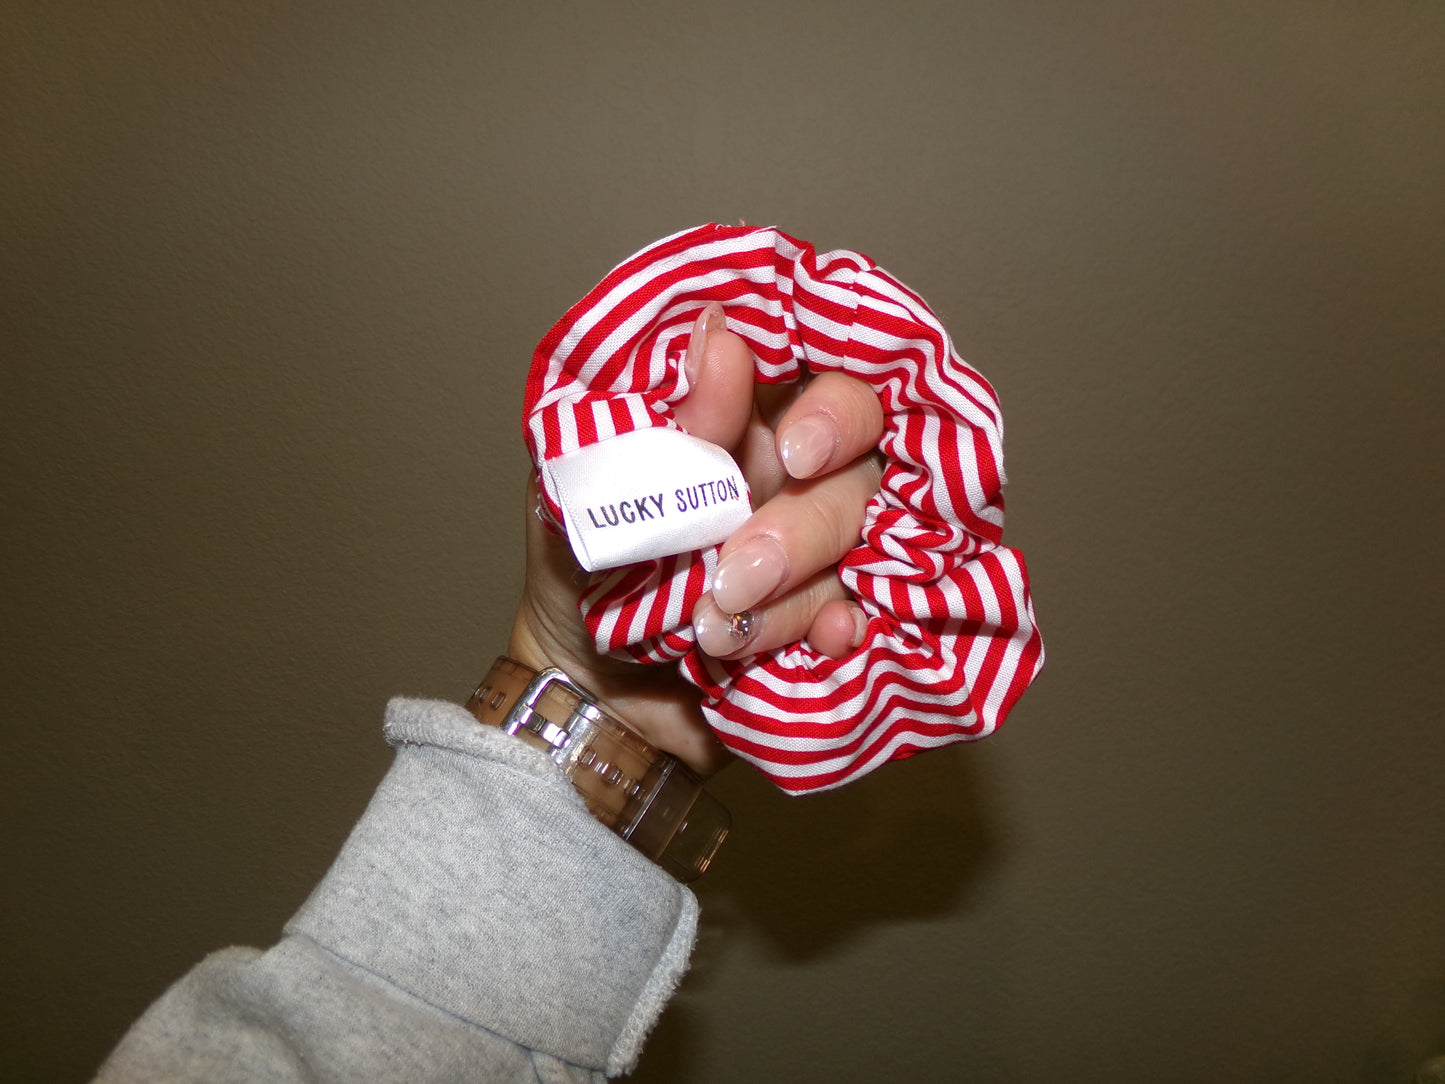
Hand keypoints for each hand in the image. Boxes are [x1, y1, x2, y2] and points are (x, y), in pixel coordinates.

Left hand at [509, 304, 883, 774]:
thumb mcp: (596, 493)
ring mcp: (823, 551)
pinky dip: (841, 630)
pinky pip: (870, 616)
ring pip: (860, 549)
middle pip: (862, 469)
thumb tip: (714, 330)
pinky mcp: (832, 616)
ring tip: (710, 628)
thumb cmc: (582, 572)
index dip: (834, 412)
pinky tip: (819, 645)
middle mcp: (798, 478)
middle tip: (735, 571)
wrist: (583, 689)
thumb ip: (660, 420)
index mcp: (744, 423)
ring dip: (792, 595)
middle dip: (803, 524)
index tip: (797, 452)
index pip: (828, 381)